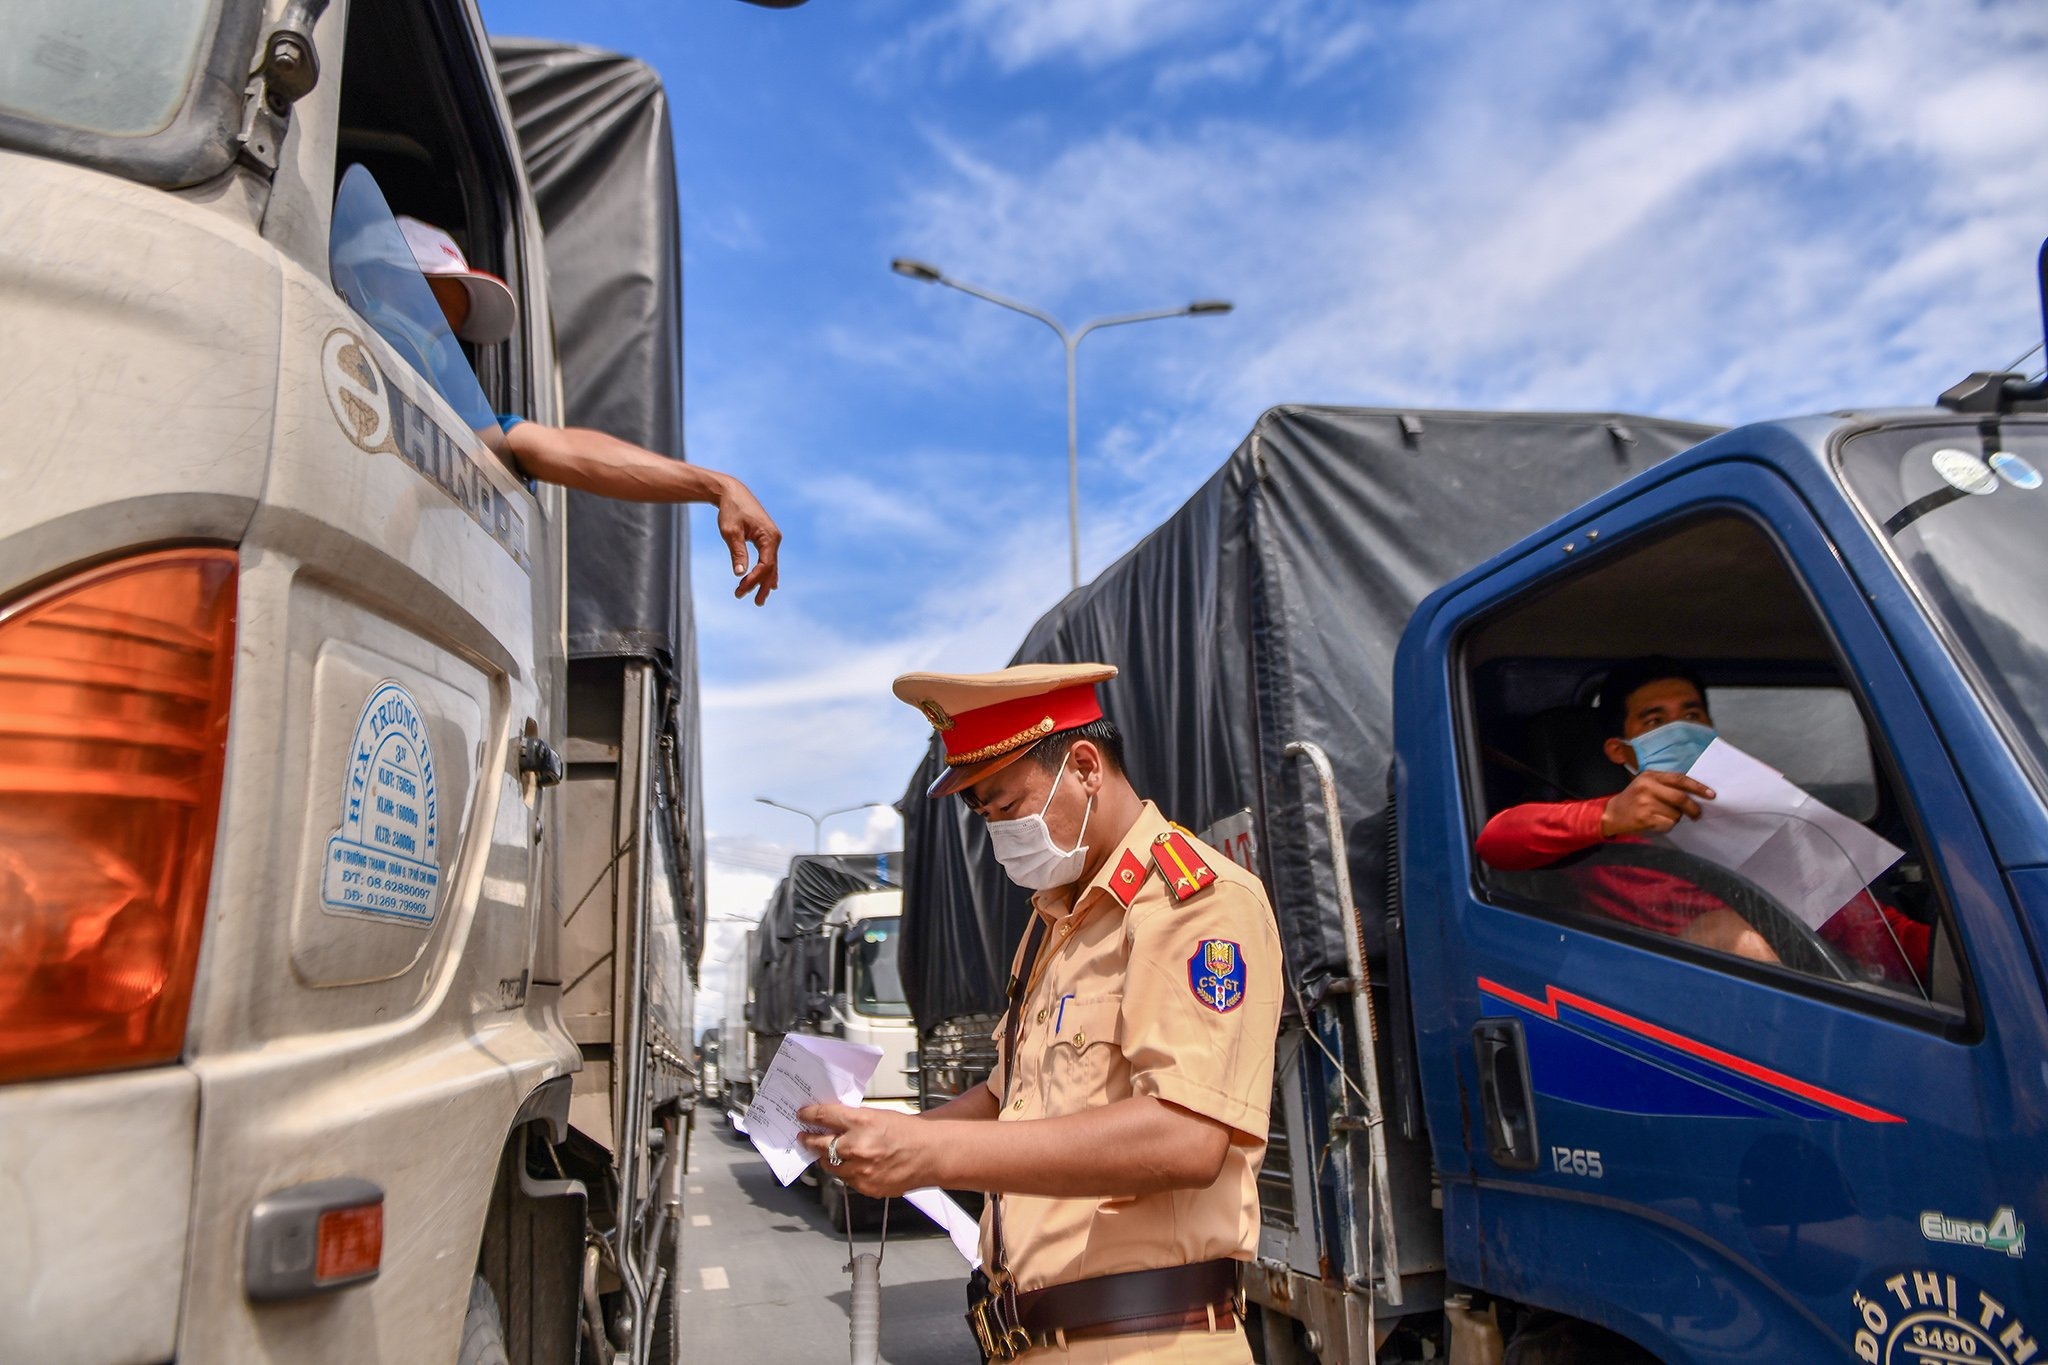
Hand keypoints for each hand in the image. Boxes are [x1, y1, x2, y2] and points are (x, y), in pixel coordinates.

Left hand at [716, 478, 780, 604]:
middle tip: (755, 603)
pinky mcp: (767, 537)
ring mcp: (772, 538)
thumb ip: (737, 552)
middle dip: (762, 586)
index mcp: (769, 537)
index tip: (740, 590)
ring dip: (765, 582)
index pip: (765, 565)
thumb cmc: (730, 510)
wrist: (731, 492)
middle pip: (771, 568)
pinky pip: (769, 558)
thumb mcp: (731, 532)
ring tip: (760, 599)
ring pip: (771, 565)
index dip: (754, 580)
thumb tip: (739, 573)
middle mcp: (775, 538)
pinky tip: (770, 584)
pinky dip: (767, 572)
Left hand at [795, 1103, 933, 1196]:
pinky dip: (846, 1171)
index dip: (809, 1115)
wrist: (930, 1153)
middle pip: (819, 1144)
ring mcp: (861, 1170)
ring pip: (829, 1165)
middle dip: (808, 1140)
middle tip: (804, 1137)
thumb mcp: (878, 1115)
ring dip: (827, 1158)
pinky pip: (846, 1179)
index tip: (802, 1116)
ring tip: (831, 1152)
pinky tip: (854, 1164)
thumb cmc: (908, 1132)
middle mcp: (858, 1146)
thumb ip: (852, 1120)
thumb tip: (830, 1122)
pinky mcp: (866, 1187)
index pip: (824, 1117)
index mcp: (862, 1122)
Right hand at [1600, 769, 1716, 837]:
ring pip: (1675, 813)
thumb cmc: (1634, 799)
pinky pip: (1668, 824)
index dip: (1698, 787)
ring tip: (1664, 817)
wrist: (1612, 814)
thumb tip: (1694, 795)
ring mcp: (1645, 803)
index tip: (1711, 795)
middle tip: (1697, 814)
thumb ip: (1666, 785)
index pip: (1680, 779)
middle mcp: (1647, 787)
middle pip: (1680, 798)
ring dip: (1676, 818)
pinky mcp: (1644, 818)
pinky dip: (1668, 826)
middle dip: (1693, 808)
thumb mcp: (1646, 784)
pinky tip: (1658, 823)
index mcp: (1650, 776)